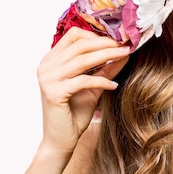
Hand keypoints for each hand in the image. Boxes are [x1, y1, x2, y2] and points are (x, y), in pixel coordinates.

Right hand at [37, 27, 129, 154]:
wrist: (61, 139)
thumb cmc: (75, 112)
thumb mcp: (94, 86)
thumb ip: (106, 69)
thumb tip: (124, 53)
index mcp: (52, 60)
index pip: (74, 35)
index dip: (97, 34)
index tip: (118, 38)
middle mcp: (46, 66)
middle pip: (80, 44)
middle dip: (106, 43)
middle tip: (126, 46)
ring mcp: (47, 78)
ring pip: (82, 60)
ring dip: (107, 56)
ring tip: (125, 56)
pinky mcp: (53, 92)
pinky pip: (83, 80)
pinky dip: (101, 81)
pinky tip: (114, 85)